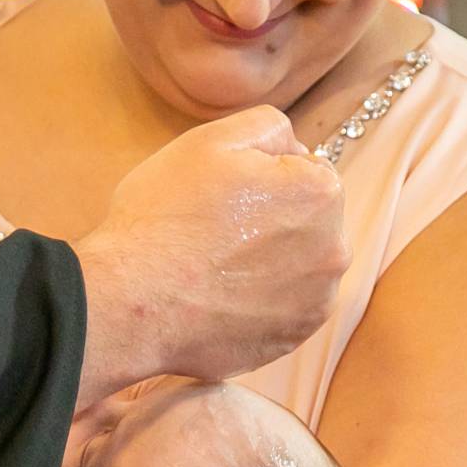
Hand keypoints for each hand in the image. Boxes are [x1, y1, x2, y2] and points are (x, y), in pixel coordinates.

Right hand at [73, 108, 347, 404]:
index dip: (264, 175)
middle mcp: (334, 250)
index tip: (227, 193)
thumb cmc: (165, 215)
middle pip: (308, 221)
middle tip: (217, 229)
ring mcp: (314, 302)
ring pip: (298, 267)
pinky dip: (260, 302)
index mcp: (321, 193)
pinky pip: (282, 309)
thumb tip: (293, 148)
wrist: (131, 301)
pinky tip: (221, 297)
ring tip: (217, 266)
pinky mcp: (291, 340)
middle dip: (276, 219)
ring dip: (271, 262)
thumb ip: (269, 125)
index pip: (306, 170)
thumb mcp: (211, 140)